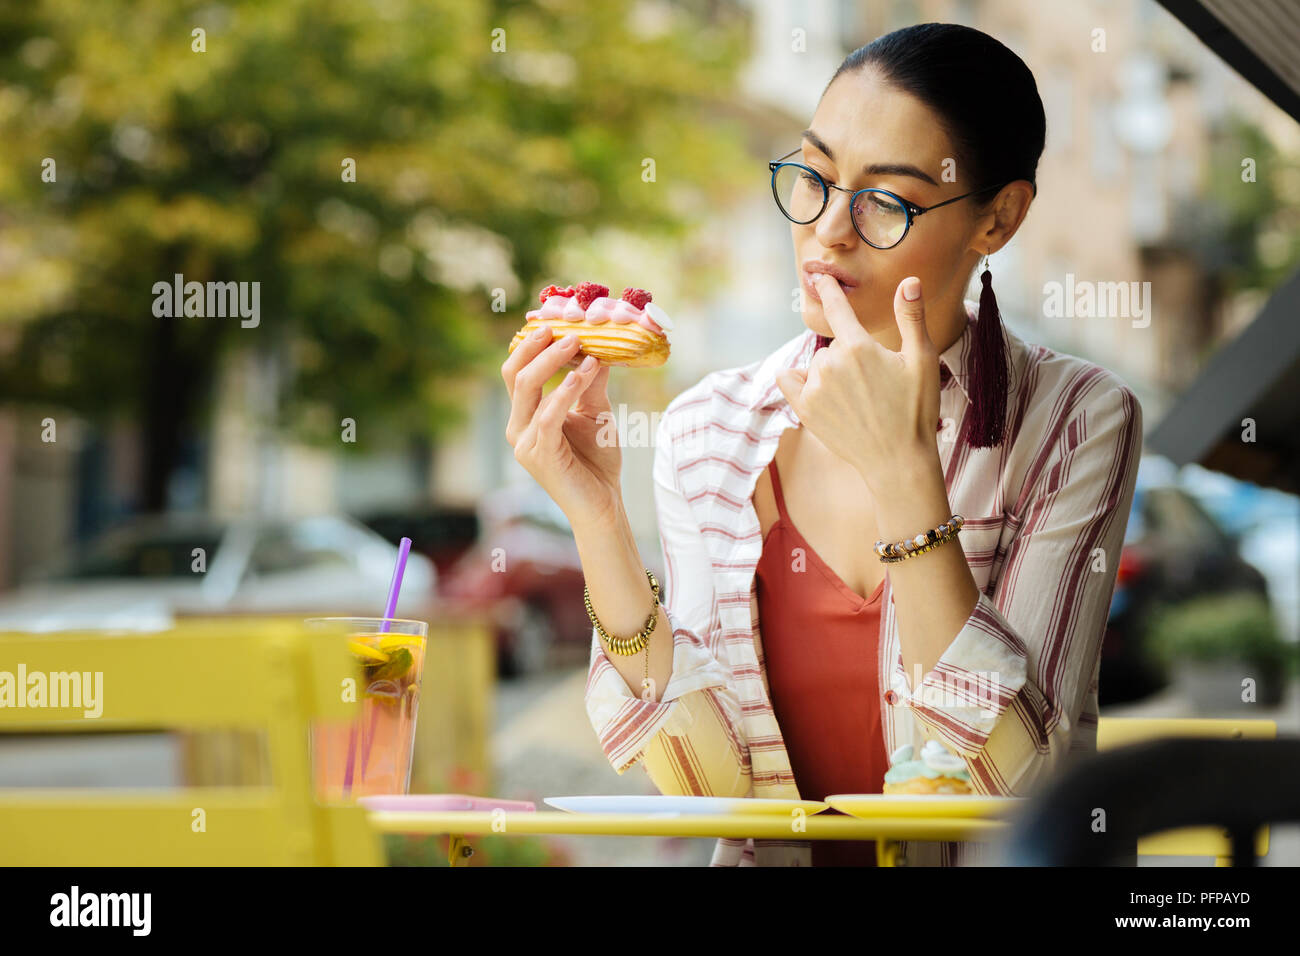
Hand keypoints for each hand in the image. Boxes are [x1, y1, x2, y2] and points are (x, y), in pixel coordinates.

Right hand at [502, 325, 622, 525]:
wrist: (603, 503)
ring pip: (528, 388)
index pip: (517, 371)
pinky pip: (548, 414)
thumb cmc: (596, 461)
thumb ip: (591, 382)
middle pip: (515, 374)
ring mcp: (525, 442)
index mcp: (526, 415)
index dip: (531, 344)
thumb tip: (599, 347)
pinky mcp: (540, 455)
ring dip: (554, 362)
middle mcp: (518, 427)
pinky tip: (583, 373)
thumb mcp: (595, 411)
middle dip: (538, 346)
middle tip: (565, 328)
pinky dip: (565, 390)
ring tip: (580, 344)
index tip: (556, 322)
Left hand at [775, 274, 940, 492]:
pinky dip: (797, 379)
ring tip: (857, 399)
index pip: (837, 308)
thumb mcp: (922, 360)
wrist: (898, 461)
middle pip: (834, 346)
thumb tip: (909, 281)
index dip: (829, 289)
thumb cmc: (916, 411)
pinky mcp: (804, 409)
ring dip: (830, 373)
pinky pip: (788, 380)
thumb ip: (911, 318)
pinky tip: (815, 388)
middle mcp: (831, 364)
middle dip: (850, 356)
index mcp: (859, 347)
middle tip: (875, 384)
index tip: (820, 277)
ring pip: (817, 365)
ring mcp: (814, 388)